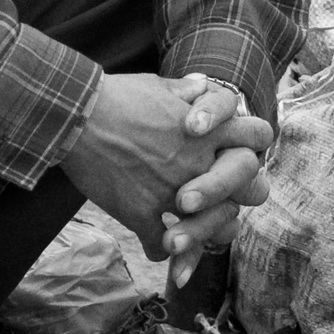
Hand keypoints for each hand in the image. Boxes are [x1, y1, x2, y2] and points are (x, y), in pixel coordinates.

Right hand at [59, 73, 273, 260]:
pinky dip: (161, 249)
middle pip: (247, 190)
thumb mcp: (159, 86)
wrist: (75, 115)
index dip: (253, 147)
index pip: (258, 136)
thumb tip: (200, 84)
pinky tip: (155, 245)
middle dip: (236, 197)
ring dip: (200, 232)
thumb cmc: (115, 96)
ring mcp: (173, 191)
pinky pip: (162, 246)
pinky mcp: (142, 213)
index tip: (238, 158)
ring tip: (186, 234)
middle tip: (218, 204)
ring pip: (208, 227)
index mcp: (210, 129)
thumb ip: (186, 91)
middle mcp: (200, 162)